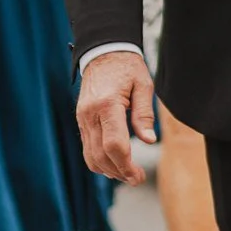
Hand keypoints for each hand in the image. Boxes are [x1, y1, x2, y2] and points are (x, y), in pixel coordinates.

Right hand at [76, 49, 156, 184]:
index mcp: (107, 104)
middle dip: (119, 173)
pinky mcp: (81, 119)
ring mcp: (82, 117)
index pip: (115, 145)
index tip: (139, 176)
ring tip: (127, 174)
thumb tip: (148, 141)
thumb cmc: (126, 66)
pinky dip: (99, 160)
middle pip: (101, 155)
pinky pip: (86, 147)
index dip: (127, 166)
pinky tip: (115, 162)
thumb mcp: (143, 85)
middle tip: (137, 179)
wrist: (102, 51)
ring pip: (90, 156)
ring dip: (108, 170)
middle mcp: (90, 113)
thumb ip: (144, 114)